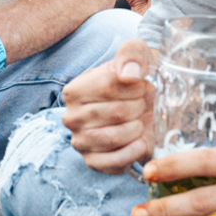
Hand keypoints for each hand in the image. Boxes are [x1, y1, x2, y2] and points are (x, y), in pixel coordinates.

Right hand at [60, 39, 154, 172]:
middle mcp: (70, 117)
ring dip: (135, 129)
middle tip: (142, 105)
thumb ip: (132, 53)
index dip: (133, 87)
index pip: (107, 86)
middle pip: (114, 112)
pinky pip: (114, 161)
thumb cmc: (136, 83)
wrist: (145, 112)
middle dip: (137, 108)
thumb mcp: (138, 58)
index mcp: (74, 90)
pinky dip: (133, 151)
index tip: (141, 86)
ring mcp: (79, 142)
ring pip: (111, 138)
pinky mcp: (93, 163)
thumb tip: (129, 74)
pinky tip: (139, 141)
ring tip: (139, 122)